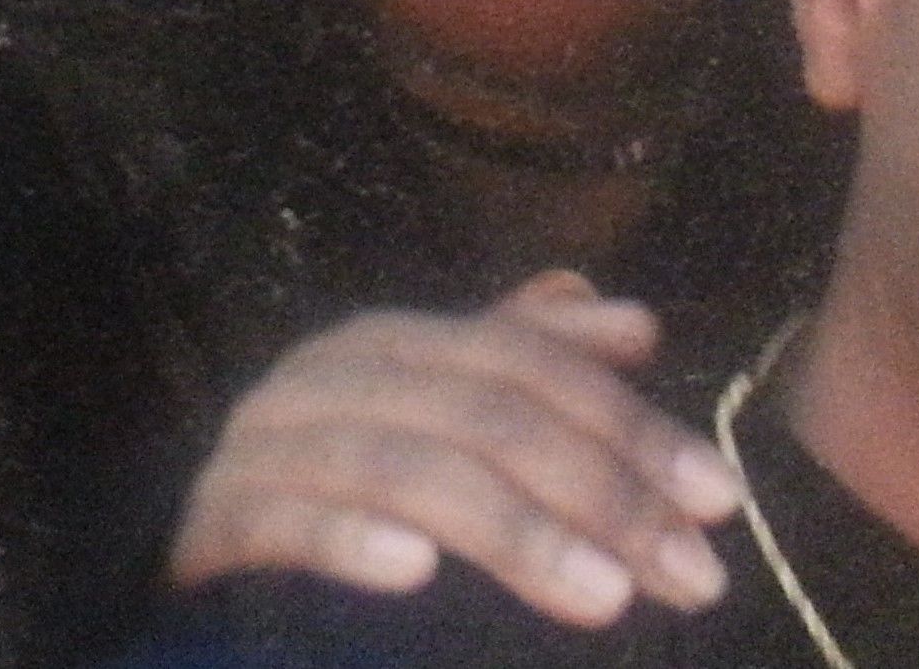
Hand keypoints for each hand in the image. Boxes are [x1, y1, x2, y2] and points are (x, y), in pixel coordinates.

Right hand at [170, 271, 741, 625]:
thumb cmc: (345, 495)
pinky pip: (285, 522)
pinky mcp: (210, 523)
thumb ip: (534, 369)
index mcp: (396, 342)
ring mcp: (265, 444)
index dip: (631, 425)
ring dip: (516, 535)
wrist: (200, 575)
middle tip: (691, 575)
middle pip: (489, 413)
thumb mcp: (449, 426)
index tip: (718, 500)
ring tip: (606, 596)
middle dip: (603, 493)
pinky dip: (353, 542)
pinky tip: (418, 576)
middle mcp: (331, 373)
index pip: (534, 366)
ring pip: (410, 466)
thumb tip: (635, 322)